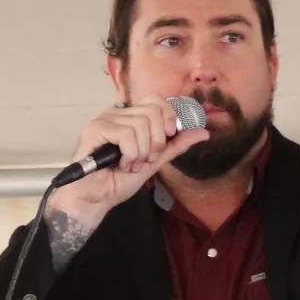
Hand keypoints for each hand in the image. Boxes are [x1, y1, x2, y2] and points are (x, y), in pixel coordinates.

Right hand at [47, 101, 210, 228]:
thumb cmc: (119, 180)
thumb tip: (203, 133)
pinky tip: (122, 165)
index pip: (156, 100)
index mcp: (131, 117)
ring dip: (142, 152)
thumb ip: (176, 145)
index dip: (168, 116)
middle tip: (147, 159)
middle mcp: (117, 114)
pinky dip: (131, 154)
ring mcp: (105, 119)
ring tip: (131, 165)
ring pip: (141, 125)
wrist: (97, 198)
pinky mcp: (95, 129)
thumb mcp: (155, 161)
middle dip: (157, 142)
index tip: (169, 137)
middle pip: (152, 112)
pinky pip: (126, 134)